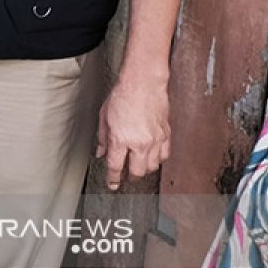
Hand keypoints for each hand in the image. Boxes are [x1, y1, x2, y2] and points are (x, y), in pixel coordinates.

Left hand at [97, 74, 170, 190]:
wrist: (143, 83)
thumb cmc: (122, 95)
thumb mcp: (104, 117)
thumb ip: (103, 138)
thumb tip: (101, 152)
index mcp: (120, 138)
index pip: (116, 166)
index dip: (113, 179)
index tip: (112, 185)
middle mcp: (139, 142)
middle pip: (137, 172)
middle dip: (131, 177)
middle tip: (127, 177)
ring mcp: (155, 139)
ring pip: (152, 166)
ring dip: (144, 169)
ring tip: (138, 166)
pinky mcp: (166, 134)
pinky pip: (165, 155)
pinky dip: (158, 159)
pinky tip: (152, 156)